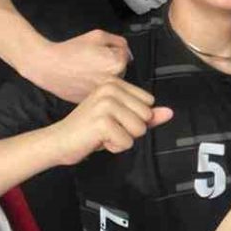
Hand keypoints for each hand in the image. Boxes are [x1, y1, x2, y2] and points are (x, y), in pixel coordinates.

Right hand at [28, 29, 130, 102]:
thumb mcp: (98, 35)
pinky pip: (99, 91)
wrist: (47, 65)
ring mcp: (103, 93)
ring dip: (103, 75)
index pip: (125, 55)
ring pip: (110, 81)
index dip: (110, 50)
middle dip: (109, 63)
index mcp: (117, 64)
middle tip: (90, 60)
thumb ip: (118, 42)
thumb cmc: (70, 50)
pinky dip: (93, 85)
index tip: (97, 51)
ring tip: (85, 70)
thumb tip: (126, 51)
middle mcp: (113, 81)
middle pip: (120, 69)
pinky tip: (82, 79)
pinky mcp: (92, 100)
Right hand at [48, 78, 171, 164]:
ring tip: (103, 134)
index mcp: (115, 84)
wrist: (59, 141)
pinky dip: (115, 147)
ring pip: (139, 130)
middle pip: (146, 117)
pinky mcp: (102, 122)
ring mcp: (106, 104)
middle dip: (130, 130)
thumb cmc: (90, 130)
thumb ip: (147, 115)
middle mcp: (110, 89)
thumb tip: (170, 112)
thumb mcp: (121, 119)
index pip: (149, 103)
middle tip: (107, 128)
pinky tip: (98, 140)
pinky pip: (127, 142)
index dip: (135, 117)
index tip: (114, 119)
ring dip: (123, 139)